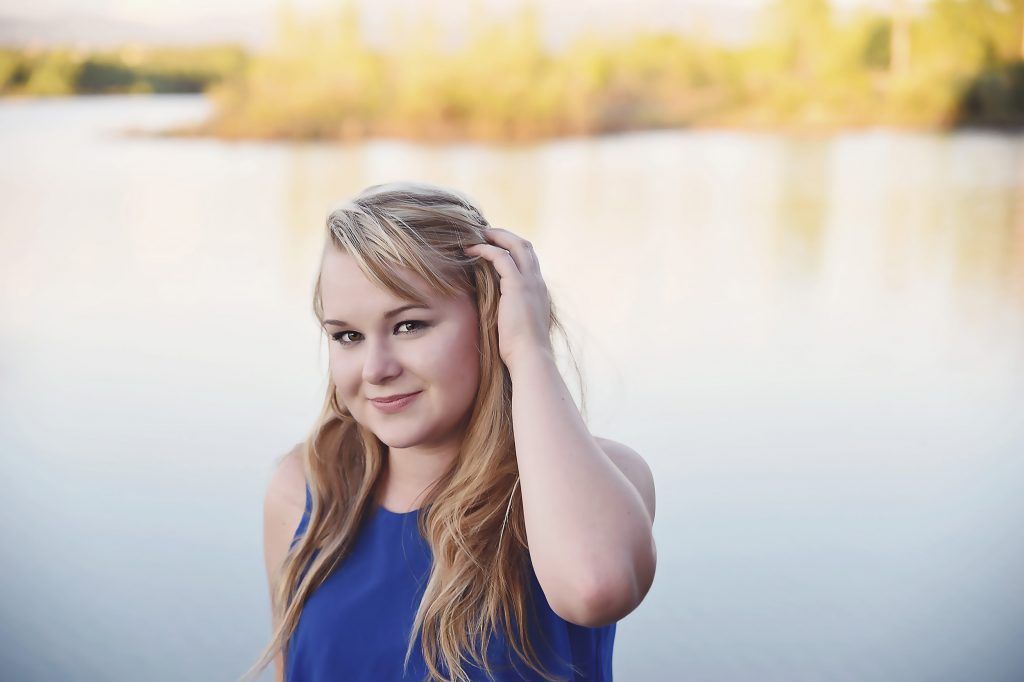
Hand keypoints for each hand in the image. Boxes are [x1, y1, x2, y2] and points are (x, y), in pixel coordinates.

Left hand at [463, 227, 552, 370]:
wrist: (530, 357)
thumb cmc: (520, 351)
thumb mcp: (515, 328)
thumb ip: (508, 315)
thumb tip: (492, 315)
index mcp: (538, 292)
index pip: (528, 260)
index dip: (511, 250)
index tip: (493, 248)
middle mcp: (538, 282)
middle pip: (525, 246)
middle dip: (504, 236)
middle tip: (483, 234)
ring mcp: (530, 282)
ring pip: (516, 244)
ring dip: (495, 237)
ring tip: (475, 236)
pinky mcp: (518, 285)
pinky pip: (501, 257)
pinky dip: (486, 249)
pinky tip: (471, 250)